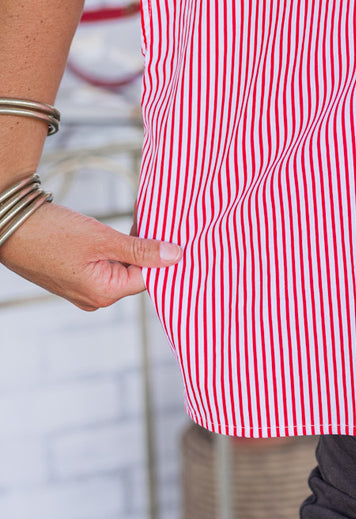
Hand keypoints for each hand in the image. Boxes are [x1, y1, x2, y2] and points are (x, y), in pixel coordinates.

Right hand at [0, 202, 181, 311]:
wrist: (10, 228)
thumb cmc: (51, 234)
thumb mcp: (102, 238)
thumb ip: (139, 249)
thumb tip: (175, 256)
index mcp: (104, 294)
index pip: (149, 278)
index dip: (163, 255)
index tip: (174, 233)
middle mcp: (95, 297)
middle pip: (136, 273)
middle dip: (148, 249)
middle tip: (158, 221)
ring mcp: (84, 289)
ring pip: (122, 267)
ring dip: (133, 246)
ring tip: (141, 221)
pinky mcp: (76, 276)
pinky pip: (106, 264)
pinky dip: (116, 248)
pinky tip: (122, 229)